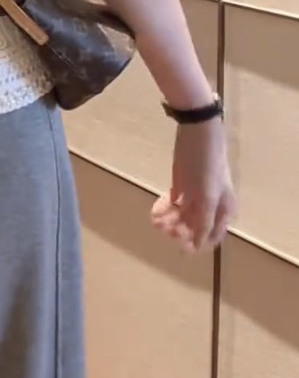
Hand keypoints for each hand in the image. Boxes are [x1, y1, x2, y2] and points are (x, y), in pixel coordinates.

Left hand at [152, 119, 235, 252]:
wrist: (197, 131)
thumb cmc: (206, 165)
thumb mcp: (207, 196)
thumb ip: (203, 222)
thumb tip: (197, 246)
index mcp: (223, 209)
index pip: (211, 236)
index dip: (195, 243)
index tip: (179, 245)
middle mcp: (211, 205)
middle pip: (194, 227)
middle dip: (177, 230)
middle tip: (161, 226)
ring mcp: (196, 194)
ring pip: (182, 216)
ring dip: (169, 220)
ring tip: (155, 218)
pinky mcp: (183, 184)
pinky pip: (174, 203)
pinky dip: (165, 208)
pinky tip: (156, 210)